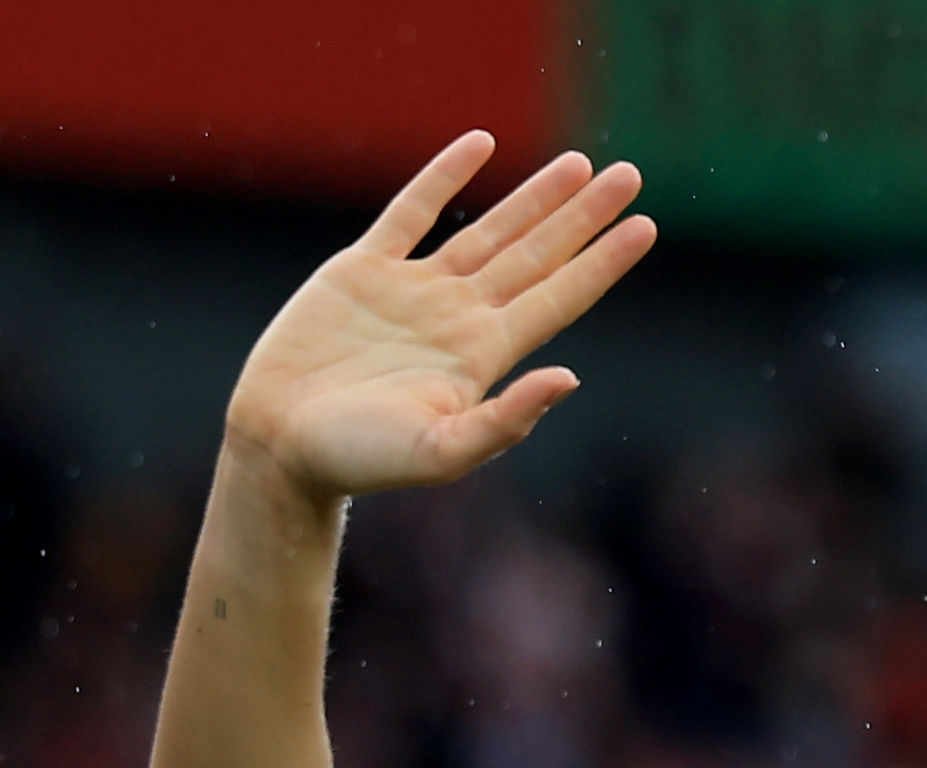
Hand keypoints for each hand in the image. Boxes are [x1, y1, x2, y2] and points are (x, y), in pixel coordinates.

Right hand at [226, 134, 654, 502]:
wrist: (281, 445)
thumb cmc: (360, 461)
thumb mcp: (441, 452)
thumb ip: (506, 420)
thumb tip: (571, 378)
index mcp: (483, 355)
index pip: (559, 297)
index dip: (602, 262)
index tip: (645, 226)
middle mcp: (458, 317)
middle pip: (537, 255)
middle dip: (583, 215)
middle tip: (631, 174)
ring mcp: (413, 290)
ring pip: (489, 230)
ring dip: (534, 197)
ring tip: (580, 164)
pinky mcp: (362, 272)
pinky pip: (410, 212)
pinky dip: (445, 177)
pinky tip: (479, 146)